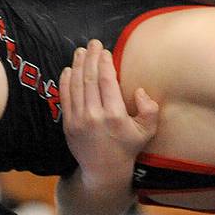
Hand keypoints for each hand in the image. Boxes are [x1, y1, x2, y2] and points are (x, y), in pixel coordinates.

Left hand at [60, 40, 157, 185]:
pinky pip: (65, 97)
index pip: (106, 81)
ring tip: (80, 51)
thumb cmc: (127, 148)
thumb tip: (138, 91)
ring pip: (76, 85)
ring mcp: (78, 120)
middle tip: (93, 43)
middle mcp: (94, 116)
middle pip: (89, 78)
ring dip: (77, 65)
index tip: (105, 51)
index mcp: (114, 116)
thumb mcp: (147, 131)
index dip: (104, 63)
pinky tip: (69, 69)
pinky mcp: (68, 124)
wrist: (104, 171)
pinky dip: (66, 81)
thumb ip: (149, 110)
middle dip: (90, 57)